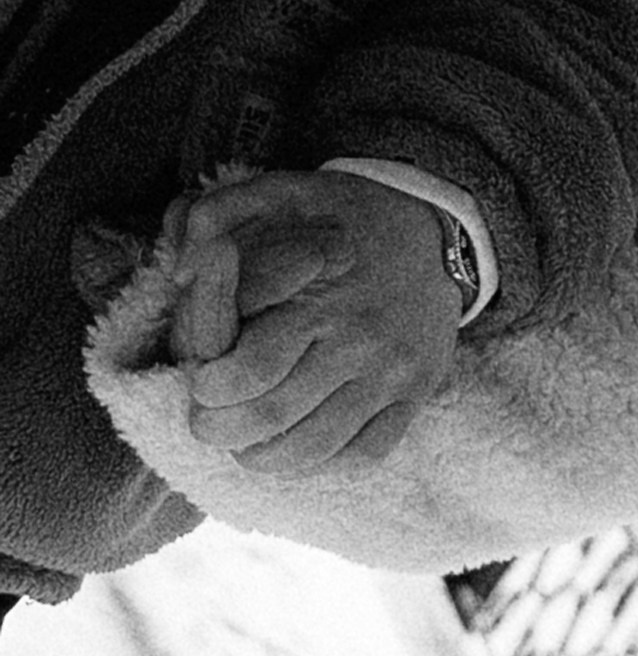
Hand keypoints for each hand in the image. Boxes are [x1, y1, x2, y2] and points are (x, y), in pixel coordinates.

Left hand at [164, 171, 462, 472]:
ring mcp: (389, 371)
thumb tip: (180, 269)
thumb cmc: (345, 217)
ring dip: (258, 455)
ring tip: (243, 440)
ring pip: (309, 446)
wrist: (438, 230)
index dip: (201, 375)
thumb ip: (219, 212)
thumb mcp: (283, 190)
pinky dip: (319, 464)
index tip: (194, 368)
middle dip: (216, 425)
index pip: (240, 361)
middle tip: (206, 415)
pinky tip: (296, 445)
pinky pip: (362, 454)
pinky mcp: (414, 393)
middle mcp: (356, 335)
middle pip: (265, 414)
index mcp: (319, 291)